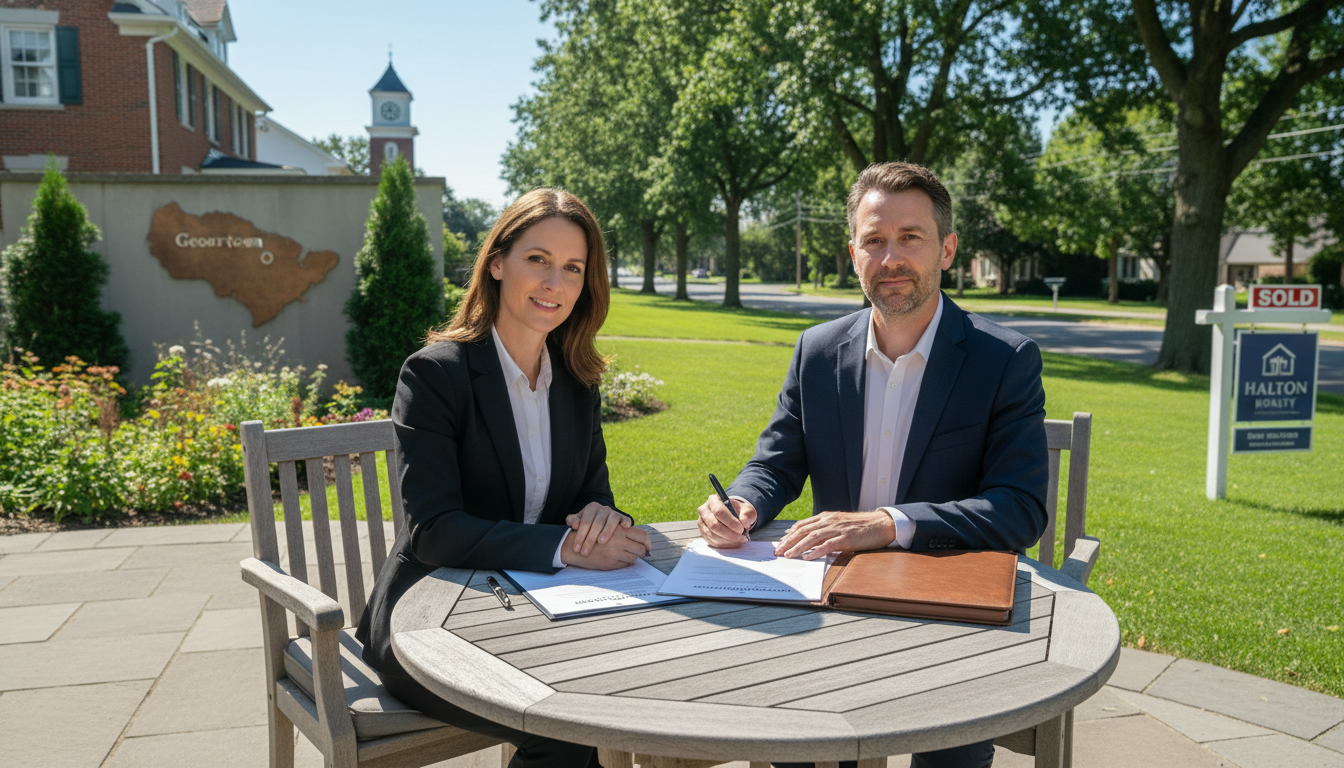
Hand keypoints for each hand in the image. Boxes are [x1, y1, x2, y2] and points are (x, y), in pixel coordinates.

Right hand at [559, 525, 651, 569]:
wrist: (576, 545)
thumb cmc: (593, 535)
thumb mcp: (609, 529)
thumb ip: (624, 532)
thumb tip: (642, 540)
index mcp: (620, 529)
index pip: (642, 536)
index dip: (647, 542)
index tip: (648, 547)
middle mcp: (619, 541)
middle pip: (640, 548)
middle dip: (642, 551)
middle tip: (641, 552)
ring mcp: (615, 553)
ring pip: (634, 557)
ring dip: (633, 557)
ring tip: (627, 555)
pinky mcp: (611, 563)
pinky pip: (625, 564)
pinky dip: (625, 563)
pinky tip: (619, 559)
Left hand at [566, 502, 631, 555]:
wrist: (600, 518)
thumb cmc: (587, 523)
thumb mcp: (577, 520)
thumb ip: (572, 521)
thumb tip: (575, 525)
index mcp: (591, 508)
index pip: (585, 522)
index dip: (580, 536)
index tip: (576, 549)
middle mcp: (603, 509)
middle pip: (597, 523)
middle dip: (590, 538)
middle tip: (585, 552)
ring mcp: (614, 513)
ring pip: (612, 520)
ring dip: (607, 531)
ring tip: (601, 542)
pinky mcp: (623, 518)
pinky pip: (626, 519)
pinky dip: (625, 522)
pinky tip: (624, 529)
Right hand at [696, 494, 756, 547]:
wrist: (732, 515)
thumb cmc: (739, 511)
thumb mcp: (747, 509)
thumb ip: (747, 514)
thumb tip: (744, 521)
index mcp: (714, 500)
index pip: (719, 511)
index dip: (730, 522)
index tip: (741, 529)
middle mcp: (704, 510)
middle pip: (714, 524)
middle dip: (729, 534)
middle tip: (741, 538)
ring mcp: (701, 521)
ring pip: (712, 534)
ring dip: (727, 540)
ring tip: (739, 541)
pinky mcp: (702, 532)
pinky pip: (711, 541)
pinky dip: (723, 544)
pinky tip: (733, 543)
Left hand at [774, 510, 895, 559]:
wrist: (880, 524)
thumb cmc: (859, 526)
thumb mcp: (838, 524)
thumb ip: (823, 528)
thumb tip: (806, 537)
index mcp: (825, 517)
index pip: (802, 525)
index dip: (789, 535)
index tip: (780, 544)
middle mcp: (828, 521)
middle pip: (803, 531)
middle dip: (788, 542)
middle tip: (778, 552)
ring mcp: (837, 529)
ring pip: (812, 537)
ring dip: (798, 547)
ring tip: (788, 556)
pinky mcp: (846, 538)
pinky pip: (828, 545)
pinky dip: (817, 551)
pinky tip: (808, 557)